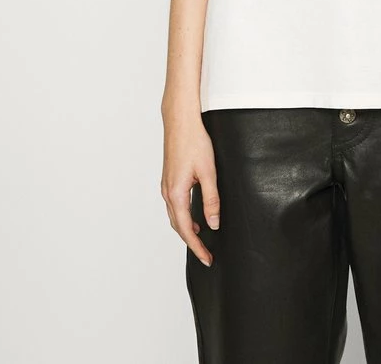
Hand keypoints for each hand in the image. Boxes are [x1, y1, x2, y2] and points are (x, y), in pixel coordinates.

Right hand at [161, 111, 220, 267]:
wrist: (180, 121)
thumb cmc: (194, 142)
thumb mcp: (208, 172)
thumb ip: (211, 200)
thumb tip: (213, 224)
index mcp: (176, 194)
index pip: (187, 230)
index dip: (197, 247)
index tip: (207, 259)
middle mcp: (168, 192)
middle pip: (178, 226)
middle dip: (192, 242)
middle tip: (206, 255)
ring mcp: (166, 185)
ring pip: (175, 216)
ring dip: (187, 229)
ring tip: (201, 240)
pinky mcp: (169, 179)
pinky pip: (175, 205)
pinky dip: (183, 216)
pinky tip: (195, 216)